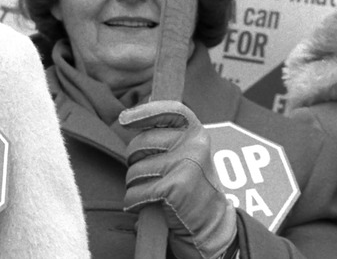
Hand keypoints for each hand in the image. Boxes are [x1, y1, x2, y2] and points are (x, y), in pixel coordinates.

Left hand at [119, 100, 236, 258]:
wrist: (212, 227)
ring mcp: (185, 166)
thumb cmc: (191, 188)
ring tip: (155, 193)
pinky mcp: (174, 188)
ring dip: (135, 185)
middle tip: (151, 176)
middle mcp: (194, 145)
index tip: (124, 119)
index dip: (145, 112)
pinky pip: (136, 191)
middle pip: (140, 143)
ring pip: (134, 169)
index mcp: (197, 134)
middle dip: (135, 161)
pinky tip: (151, 206)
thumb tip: (129, 114)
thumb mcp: (186, 155)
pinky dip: (136, 202)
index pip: (171, 110)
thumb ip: (166, 136)